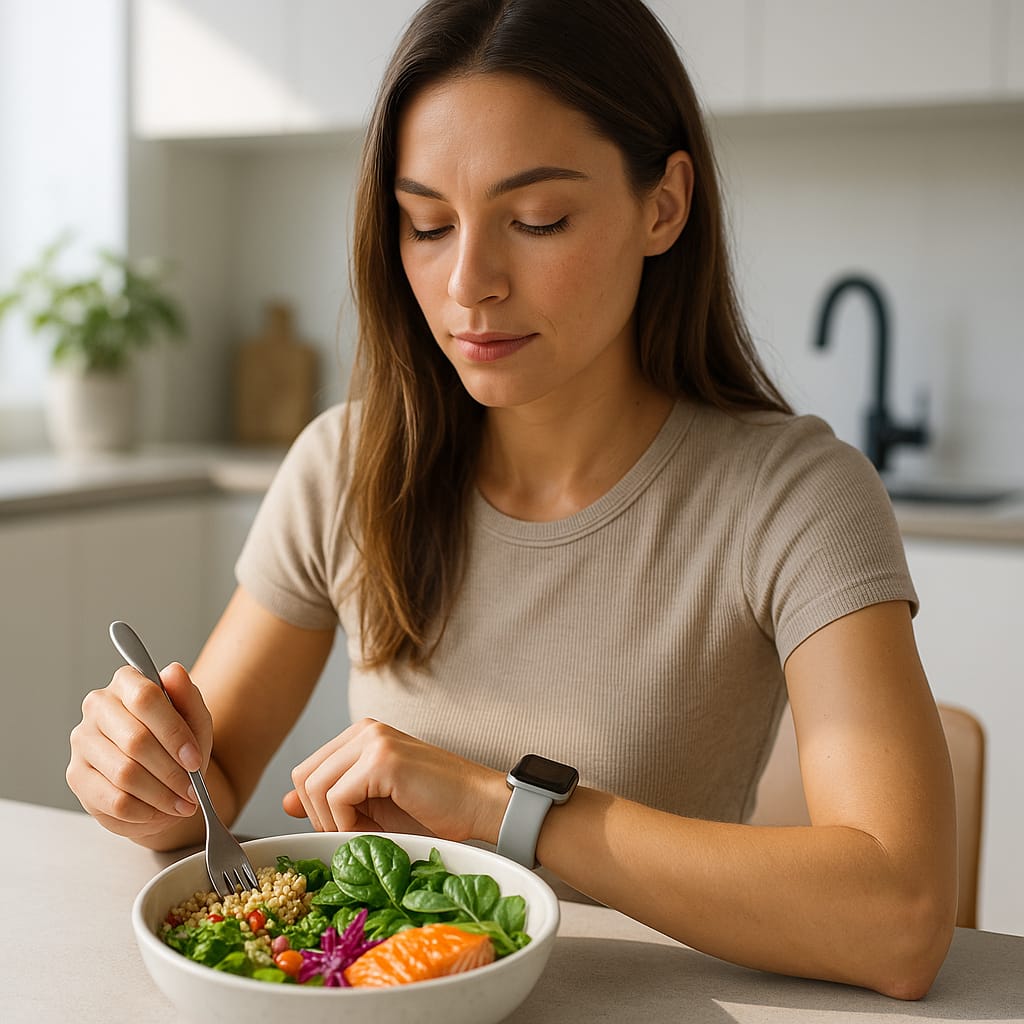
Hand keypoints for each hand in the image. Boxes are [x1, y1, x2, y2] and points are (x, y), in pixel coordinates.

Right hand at [66, 662, 212, 839]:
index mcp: (127, 682)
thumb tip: (174, 671)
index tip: (194, 760)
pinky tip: (157, 810)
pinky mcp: (76, 775)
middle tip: (192, 789)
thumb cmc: (178, 743)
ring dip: (160, 794)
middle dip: (171, 771)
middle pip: (135, 740)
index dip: (173, 733)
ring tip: (182, 802)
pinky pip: (112, 799)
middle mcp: (98, 706)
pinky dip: (142, 810)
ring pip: (125, 773)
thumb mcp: (195, 719)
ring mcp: (83, 740)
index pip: (145, 698)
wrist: (164, 779)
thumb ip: (188, 696)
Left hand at [283, 718, 507, 842]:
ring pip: (314, 787)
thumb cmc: (433, 809)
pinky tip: (375, 830)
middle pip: (303, 777)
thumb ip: (330, 799)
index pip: (307, 771)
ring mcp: (373, 740)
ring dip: (333, 823)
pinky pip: (336, 797)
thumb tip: (285, 802)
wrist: (480, 805)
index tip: (345, 829)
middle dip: (319, 816)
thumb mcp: (372, 805)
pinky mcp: (382, 758)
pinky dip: (346, 824)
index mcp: (360, 736)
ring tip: (368, 833)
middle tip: (353, 834)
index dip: (316, 810)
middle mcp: (364, 730)